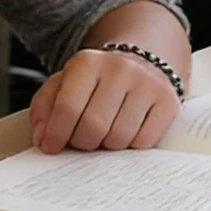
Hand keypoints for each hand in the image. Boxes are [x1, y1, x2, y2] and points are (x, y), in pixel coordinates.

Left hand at [28, 47, 181, 153]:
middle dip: (83, 142)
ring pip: (119, 138)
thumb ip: (45, 107)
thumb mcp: (64, 84)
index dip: (56, 134)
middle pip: (93, 127)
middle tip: (82, 140)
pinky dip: (131, 145)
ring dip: (107, 146)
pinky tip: (127, 130)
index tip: (51, 147)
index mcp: (87, 62)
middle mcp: (119, 69)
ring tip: (106, 132)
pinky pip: (143, 142)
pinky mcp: (168, 101)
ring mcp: (147, 84)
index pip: (68, 107)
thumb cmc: (96, 81)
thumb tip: (42, 137)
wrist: (140, 63)